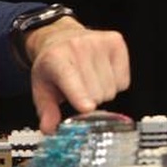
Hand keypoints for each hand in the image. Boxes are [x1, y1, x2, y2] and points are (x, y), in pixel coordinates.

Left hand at [26, 16, 129, 133]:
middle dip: (90, 101)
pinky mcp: (116, 42)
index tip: (87, 108)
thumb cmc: (53, 64)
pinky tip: (102, 74)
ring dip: (102, 93)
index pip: (71, 80)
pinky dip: (116, 84)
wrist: (61, 37)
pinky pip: (124, 81)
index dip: (80, 96)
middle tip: (79, 91)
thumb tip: (49, 129)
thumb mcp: (42, 87)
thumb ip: (46, 110)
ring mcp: (98, 43)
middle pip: (96, 94)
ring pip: (112, 90)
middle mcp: (78, 47)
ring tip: (89, 81)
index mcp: (55, 59)